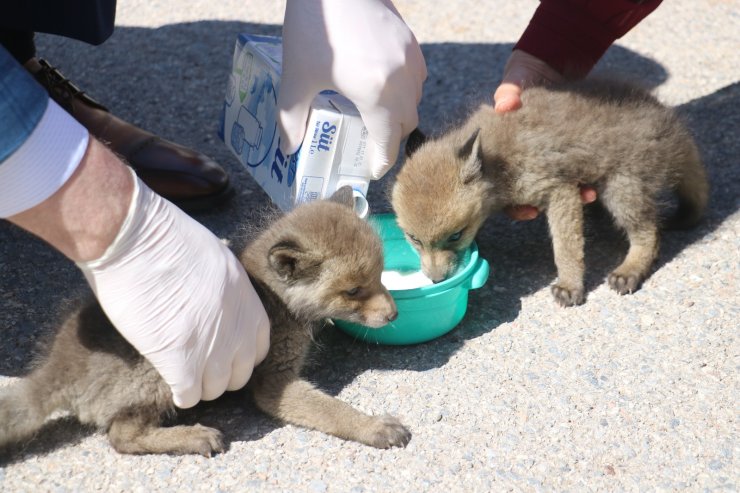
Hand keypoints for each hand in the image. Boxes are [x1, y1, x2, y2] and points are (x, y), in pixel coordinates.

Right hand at [78, 170, 269, 407]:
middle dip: (221, 373)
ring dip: (200, 385)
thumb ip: (222, 287)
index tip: (221, 352)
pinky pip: (189, 395)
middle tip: (199, 366)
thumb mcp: (213, 257)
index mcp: (246, 297)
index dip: (239, 352)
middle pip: (241, 371)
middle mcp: (237, 324)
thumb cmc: (162, 237)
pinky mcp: (180, 360)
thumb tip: (216, 302)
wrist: (133, 238)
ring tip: (182, 376)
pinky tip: (170, 386)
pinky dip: (180, 395)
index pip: (258, 344)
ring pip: (216, 388)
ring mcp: (212, 345)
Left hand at [278, 0, 426, 179]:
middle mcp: (401, 79)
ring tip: (375, 113)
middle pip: (407, 123)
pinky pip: (416, 76)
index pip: (388, 142)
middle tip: (370, 143)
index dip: (381, 161)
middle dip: (391, 138)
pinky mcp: (410, 39)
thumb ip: (291, 118)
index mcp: (377, 94)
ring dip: (400, 113)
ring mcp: (410, 57)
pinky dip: (405, 88)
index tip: (373, 170)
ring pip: (415, 99)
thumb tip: (287, 148)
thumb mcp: (296, 77)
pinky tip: (382, 82)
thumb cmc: (313, 27)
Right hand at [493, 50, 595, 219]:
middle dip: (544, 203)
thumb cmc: (525, 72)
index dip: (512, 204)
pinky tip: (597, 185)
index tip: (530, 211)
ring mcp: (544, 156)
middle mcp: (521, 157)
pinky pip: (573, 171)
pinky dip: (584, 179)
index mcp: (500, 148)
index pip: (498, 186)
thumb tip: (505, 104)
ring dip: (570, 194)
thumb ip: (507, 90)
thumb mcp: (514, 78)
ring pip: (553, 186)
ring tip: (589, 194)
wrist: (556, 58)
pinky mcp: (566, 150)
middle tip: (562, 207)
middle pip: (527, 193)